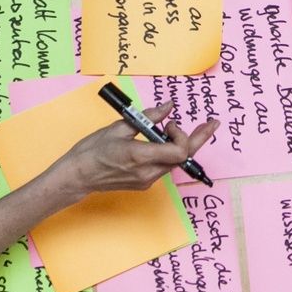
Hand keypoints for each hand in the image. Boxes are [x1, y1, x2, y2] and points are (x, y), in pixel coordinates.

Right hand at [51, 104, 219, 199]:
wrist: (78, 176)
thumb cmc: (92, 150)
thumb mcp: (119, 127)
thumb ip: (147, 118)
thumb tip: (167, 107)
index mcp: (140, 156)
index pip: (179, 151)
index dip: (183, 135)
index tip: (172, 123)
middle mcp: (147, 172)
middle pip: (183, 157)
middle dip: (198, 139)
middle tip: (212, 124)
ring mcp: (146, 180)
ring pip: (174, 162)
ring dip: (179, 145)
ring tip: (172, 130)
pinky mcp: (143, 184)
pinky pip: (163, 167)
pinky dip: (166, 152)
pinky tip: (158, 142)